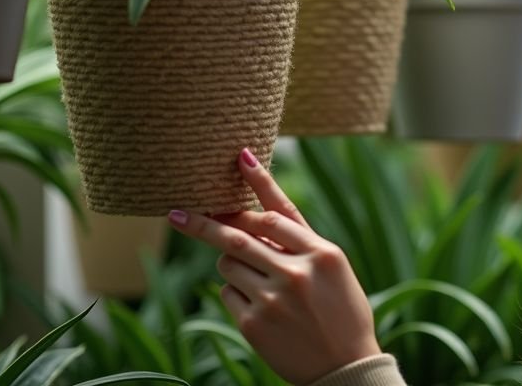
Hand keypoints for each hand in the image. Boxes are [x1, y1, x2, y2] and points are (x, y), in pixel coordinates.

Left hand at [167, 148, 380, 385]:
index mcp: (322, 254)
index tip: (239, 158)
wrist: (344, 369)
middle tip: (177, 213)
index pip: (277, 213)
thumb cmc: (342, 312)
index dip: (256, 183)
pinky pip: (227, 293)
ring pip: (228, 263)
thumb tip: (255, 214)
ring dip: (232, 262)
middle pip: (238, 235)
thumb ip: (300, 240)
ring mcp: (273, 299)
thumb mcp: (334, 269)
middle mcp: (296, 272)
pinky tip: (261, 307)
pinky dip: (236, 293)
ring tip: (259, 279)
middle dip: (205, 222)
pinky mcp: (254, 324)